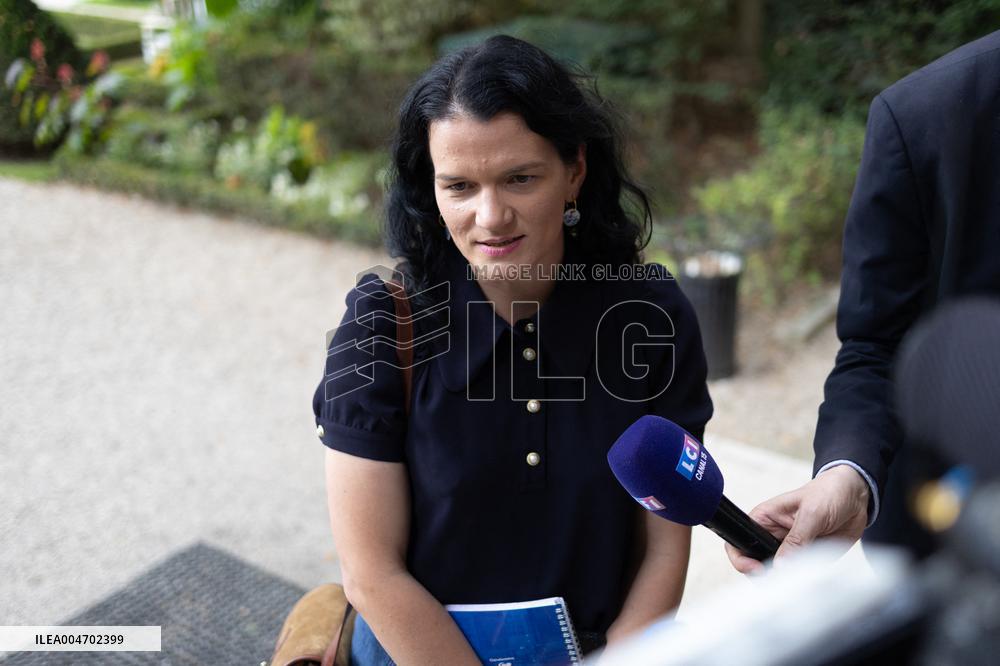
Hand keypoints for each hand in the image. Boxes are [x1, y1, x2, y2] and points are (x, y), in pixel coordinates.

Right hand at [725, 465, 870, 574]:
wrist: (856, 498)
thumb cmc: (828, 493)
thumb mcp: (812, 513)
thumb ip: (797, 540)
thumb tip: (781, 565)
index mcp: (764, 520)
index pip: (738, 542)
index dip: (741, 560)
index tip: (756, 569)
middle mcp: (772, 537)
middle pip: (754, 564)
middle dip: (764, 575)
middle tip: (780, 578)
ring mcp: (789, 550)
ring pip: (776, 575)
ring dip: (786, 579)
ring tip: (801, 572)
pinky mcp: (805, 559)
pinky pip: (799, 577)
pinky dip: (805, 580)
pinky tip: (814, 571)